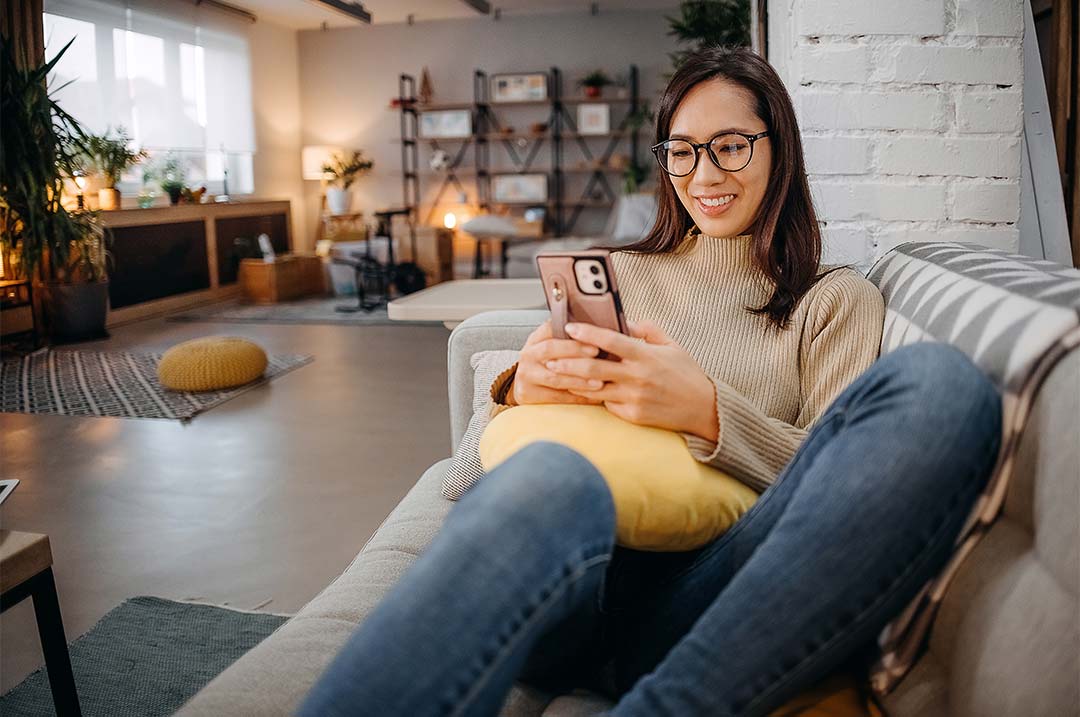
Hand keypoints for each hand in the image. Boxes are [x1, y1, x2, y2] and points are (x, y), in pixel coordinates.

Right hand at [512, 320, 605, 405]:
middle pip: (550, 349)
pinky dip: (577, 397)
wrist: (526, 386)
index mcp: (535, 339)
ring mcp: (527, 375)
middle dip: (575, 350)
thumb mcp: (552, 346)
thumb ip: (568, 338)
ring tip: (599, 381)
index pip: (549, 328)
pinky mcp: (528, 394)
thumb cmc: (547, 363)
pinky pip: (557, 397)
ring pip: (555, 377)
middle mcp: (528, 355)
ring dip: (579, 380)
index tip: (589, 332)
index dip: (569, 330)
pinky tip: (593, 396)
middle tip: (596, 351)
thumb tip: (598, 328)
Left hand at [547, 320, 718, 440]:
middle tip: (550, 357)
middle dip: (567, 361)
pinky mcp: (632, 415)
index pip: (611, 340)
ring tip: (556, 373)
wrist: (703, 410)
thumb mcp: (671, 346)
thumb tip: (623, 321)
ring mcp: (633, 398)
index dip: (588, 332)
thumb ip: (646, 330)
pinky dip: (593, 396)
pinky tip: (578, 390)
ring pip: (594, 389)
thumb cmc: (687, 374)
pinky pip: (606, 404)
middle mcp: (637, 377)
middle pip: (593, 368)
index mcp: (646, 356)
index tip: (570, 326)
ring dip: (572, 381)